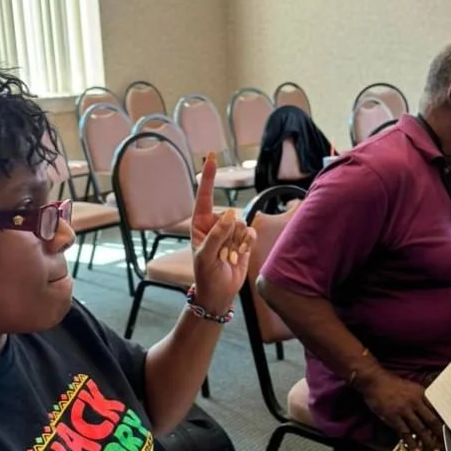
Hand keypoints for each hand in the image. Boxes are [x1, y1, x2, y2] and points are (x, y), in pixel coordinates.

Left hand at [191, 154, 256, 316]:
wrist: (220, 292)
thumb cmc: (206, 275)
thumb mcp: (206, 256)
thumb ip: (217, 234)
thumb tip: (230, 213)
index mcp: (200, 224)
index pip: (204, 197)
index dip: (208, 177)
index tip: (211, 158)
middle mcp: (216, 224)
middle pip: (230, 216)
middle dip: (229, 236)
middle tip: (221, 255)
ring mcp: (230, 232)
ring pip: (242, 224)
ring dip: (237, 243)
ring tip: (228, 257)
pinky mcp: (243, 239)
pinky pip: (250, 232)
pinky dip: (247, 243)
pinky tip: (240, 253)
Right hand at [360, 368, 442, 450]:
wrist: (374, 381)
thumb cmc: (392, 384)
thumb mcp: (411, 387)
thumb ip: (420, 398)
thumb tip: (430, 411)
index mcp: (421, 393)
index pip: (437, 410)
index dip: (444, 422)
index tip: (450, 432)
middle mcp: (415, 402)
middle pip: (432, 421)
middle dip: (440, 436)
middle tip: (446, 446)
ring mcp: (404, 410)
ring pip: (420, 429)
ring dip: (429, 443)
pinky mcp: (393, 417)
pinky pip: (405, 432)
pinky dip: (411, 443)